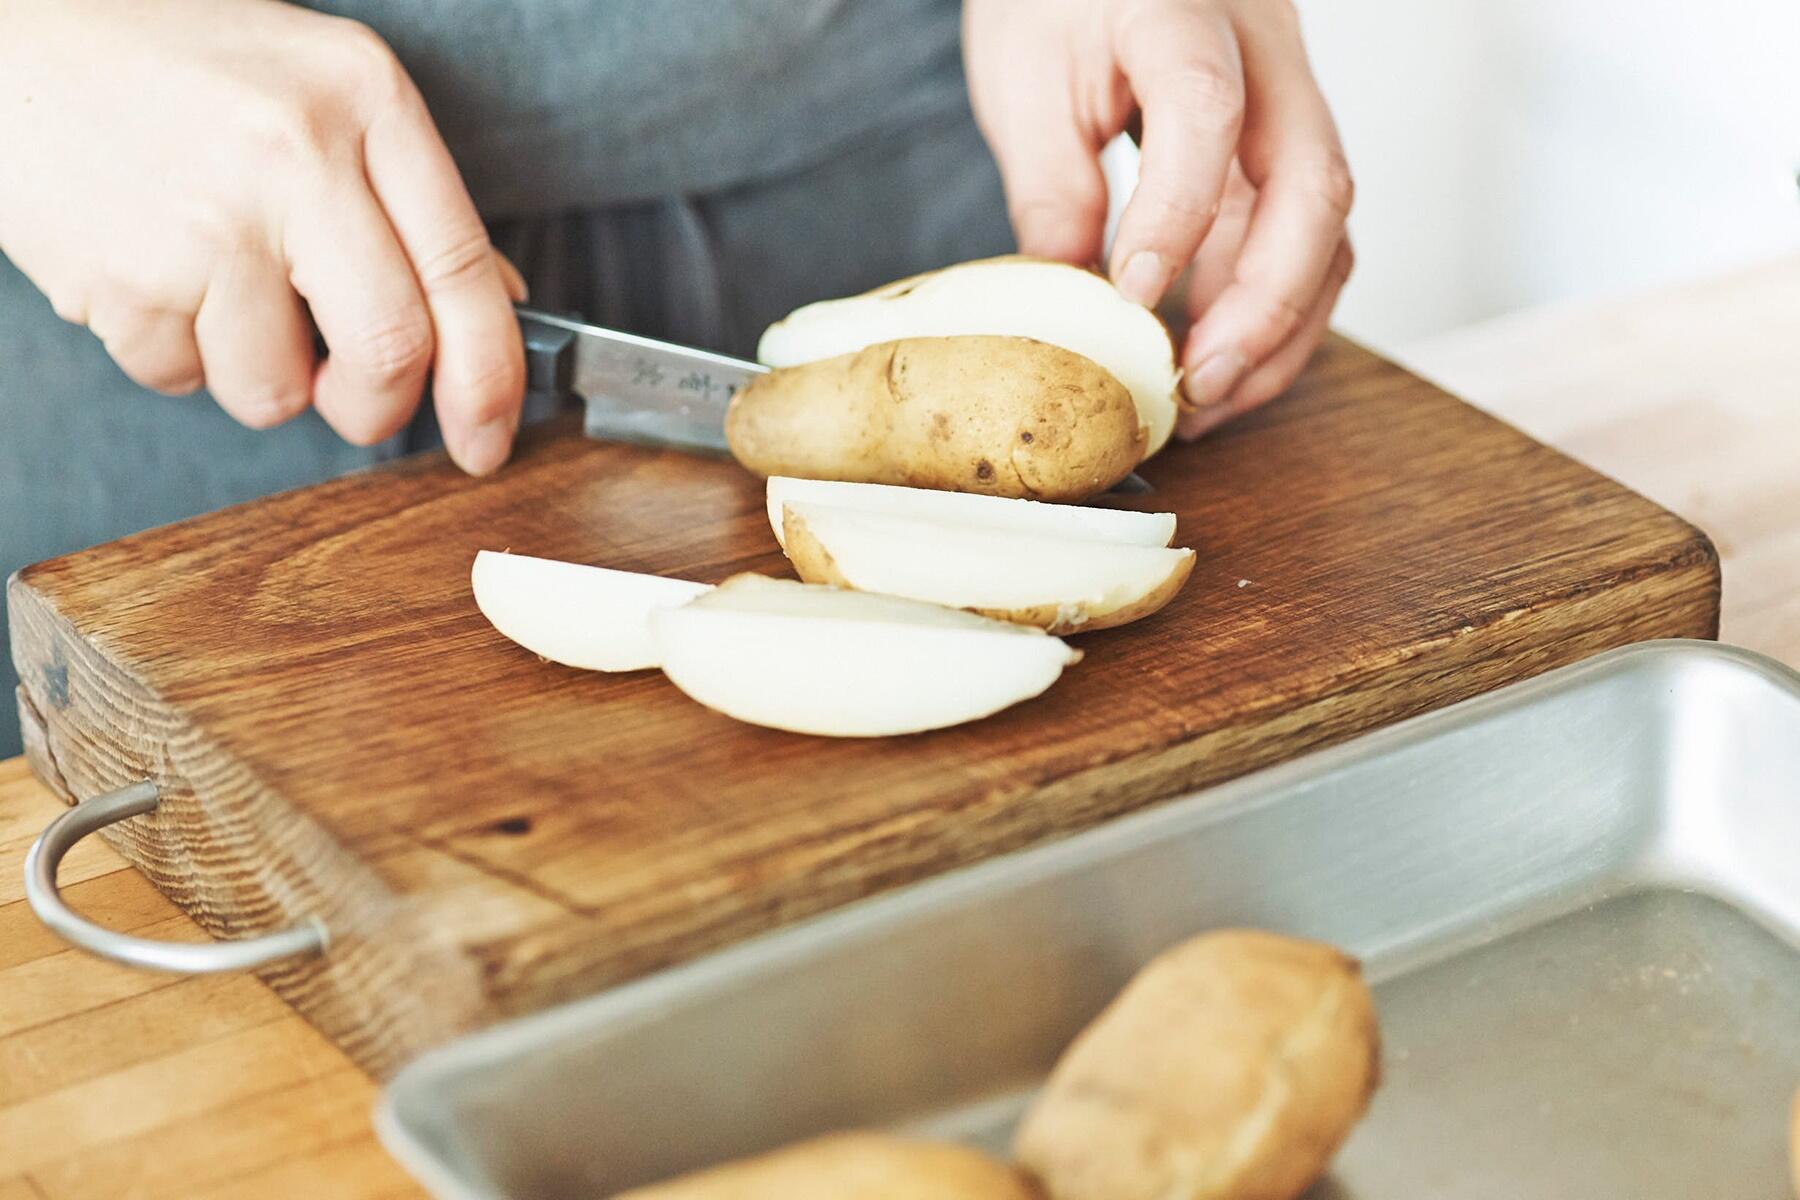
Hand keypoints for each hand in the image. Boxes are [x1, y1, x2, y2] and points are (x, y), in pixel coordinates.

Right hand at [0, 0, 526, 473]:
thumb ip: (410, 197)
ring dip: (259, 374)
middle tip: (349, 395)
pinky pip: (181, 377)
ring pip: (278, 391)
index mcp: (367, 100)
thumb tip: (495, 306)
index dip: (490, 378)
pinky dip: (175, 351)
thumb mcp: (322, 90)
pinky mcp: (126, 275)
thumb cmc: (180, 63)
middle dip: (377, 407)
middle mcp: (297, 156)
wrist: (15, 28)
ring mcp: (209, 220)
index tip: (489, 438)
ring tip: (219, 285)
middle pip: (391, 351)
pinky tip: (155, 271)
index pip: (465, 269)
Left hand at [963, 0, 1353, 438]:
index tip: (1130, 300)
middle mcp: (1263, 51)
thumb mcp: (1021, 80)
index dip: (1177, 216)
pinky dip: (1270, 312)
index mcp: (1181, 11)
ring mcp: (1289, 101)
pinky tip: (1216, 362)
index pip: (1206, 111)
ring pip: (1327, 225)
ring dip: (1278, 328)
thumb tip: (1083, 302)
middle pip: (1313, 184)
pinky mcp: (1283, 149)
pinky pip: (1305, 238)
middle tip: (1199, 385)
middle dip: (1265, 306)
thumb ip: (1050, 183)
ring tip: (1206, 399)